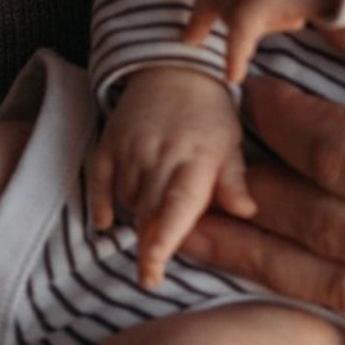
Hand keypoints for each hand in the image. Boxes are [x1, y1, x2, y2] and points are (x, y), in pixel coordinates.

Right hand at [87, 64, 254, 285]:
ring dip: (139, 216)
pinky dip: (101, 204)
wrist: (175, 68)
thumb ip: (234, 181)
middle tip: (156, 262)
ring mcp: (131, 149)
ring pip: (128, 203)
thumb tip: (247, 212)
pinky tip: (107, 221)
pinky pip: (98, 183)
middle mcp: (160, 155)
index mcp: (196, 159)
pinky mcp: (109, 143)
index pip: (177, 209)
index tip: (152, 275)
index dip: (163, 244)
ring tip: (155, 205)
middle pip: (149, 214)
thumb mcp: (230, 144)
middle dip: (151, 241)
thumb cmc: (209, 114)